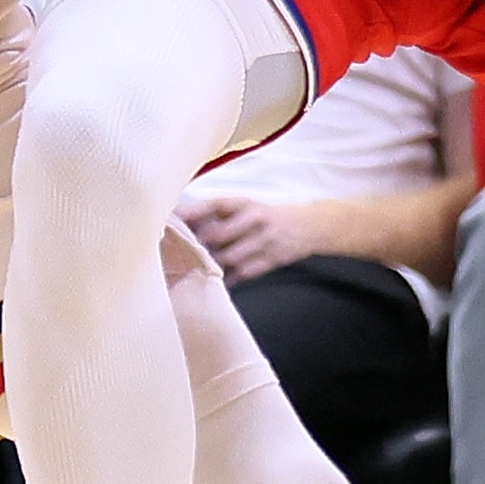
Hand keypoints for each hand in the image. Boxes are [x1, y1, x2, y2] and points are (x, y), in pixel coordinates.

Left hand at [178, 191, 326, 279]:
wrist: (310, 226)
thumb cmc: (270, 216)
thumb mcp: (250, 206)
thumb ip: (223, 214)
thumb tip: (188, 222)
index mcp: (246, 203)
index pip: (216, 204)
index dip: (194, 211)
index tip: (174, 219)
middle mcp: (255, 219)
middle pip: (219, 234)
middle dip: (199, 244)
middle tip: (183, 251)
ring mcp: (264, 240)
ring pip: (229, 257)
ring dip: (212, 264)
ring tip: (197, 268)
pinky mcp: (272, 259)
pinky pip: (244, 272)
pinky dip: (229, 278)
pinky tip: (218, 281)